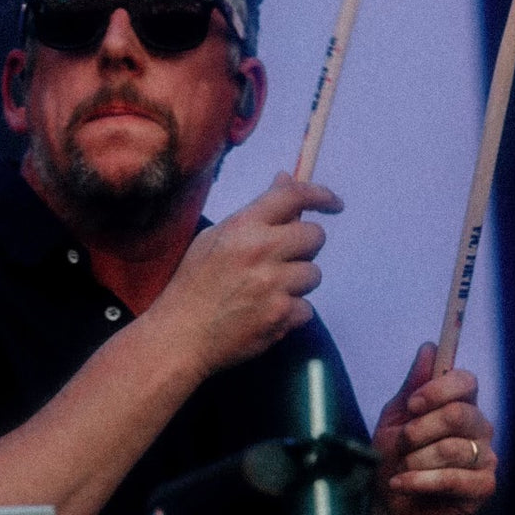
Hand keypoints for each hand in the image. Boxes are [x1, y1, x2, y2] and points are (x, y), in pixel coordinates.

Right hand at [157, 172, 342, 377]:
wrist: (180, 336)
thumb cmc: (192, 285)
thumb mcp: (214, 238)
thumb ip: (255, 213)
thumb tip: (285, 179)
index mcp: (242, 227)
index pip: (293, 196)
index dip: (320, 195)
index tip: (334, 203)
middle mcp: (261, 251)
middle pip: (315, 236)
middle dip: (305, 247)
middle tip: (284, 259)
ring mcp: (273, 285)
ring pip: (314, 274)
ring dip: (297, 283)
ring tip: (266, 292)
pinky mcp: (281, 316)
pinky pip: (306, 308)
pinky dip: (290, 312)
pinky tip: (264, 314)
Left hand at [370, 341, 495, 514]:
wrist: (393, 507)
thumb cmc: (395, 460)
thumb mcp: (394, 418)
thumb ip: (412, 386)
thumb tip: (429, 348)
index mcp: (459, 406)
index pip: (466, 381)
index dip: (439, 389)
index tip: (412, 404)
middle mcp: (478, 428)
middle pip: (460, 414)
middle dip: (420, 429)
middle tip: (402, 442)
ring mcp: (485, 457)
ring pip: (454, 448)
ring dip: (416, 459)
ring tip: (402, 467)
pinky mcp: (483, 487)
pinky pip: (455, 478)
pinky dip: (420, 481)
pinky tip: (403, 484)